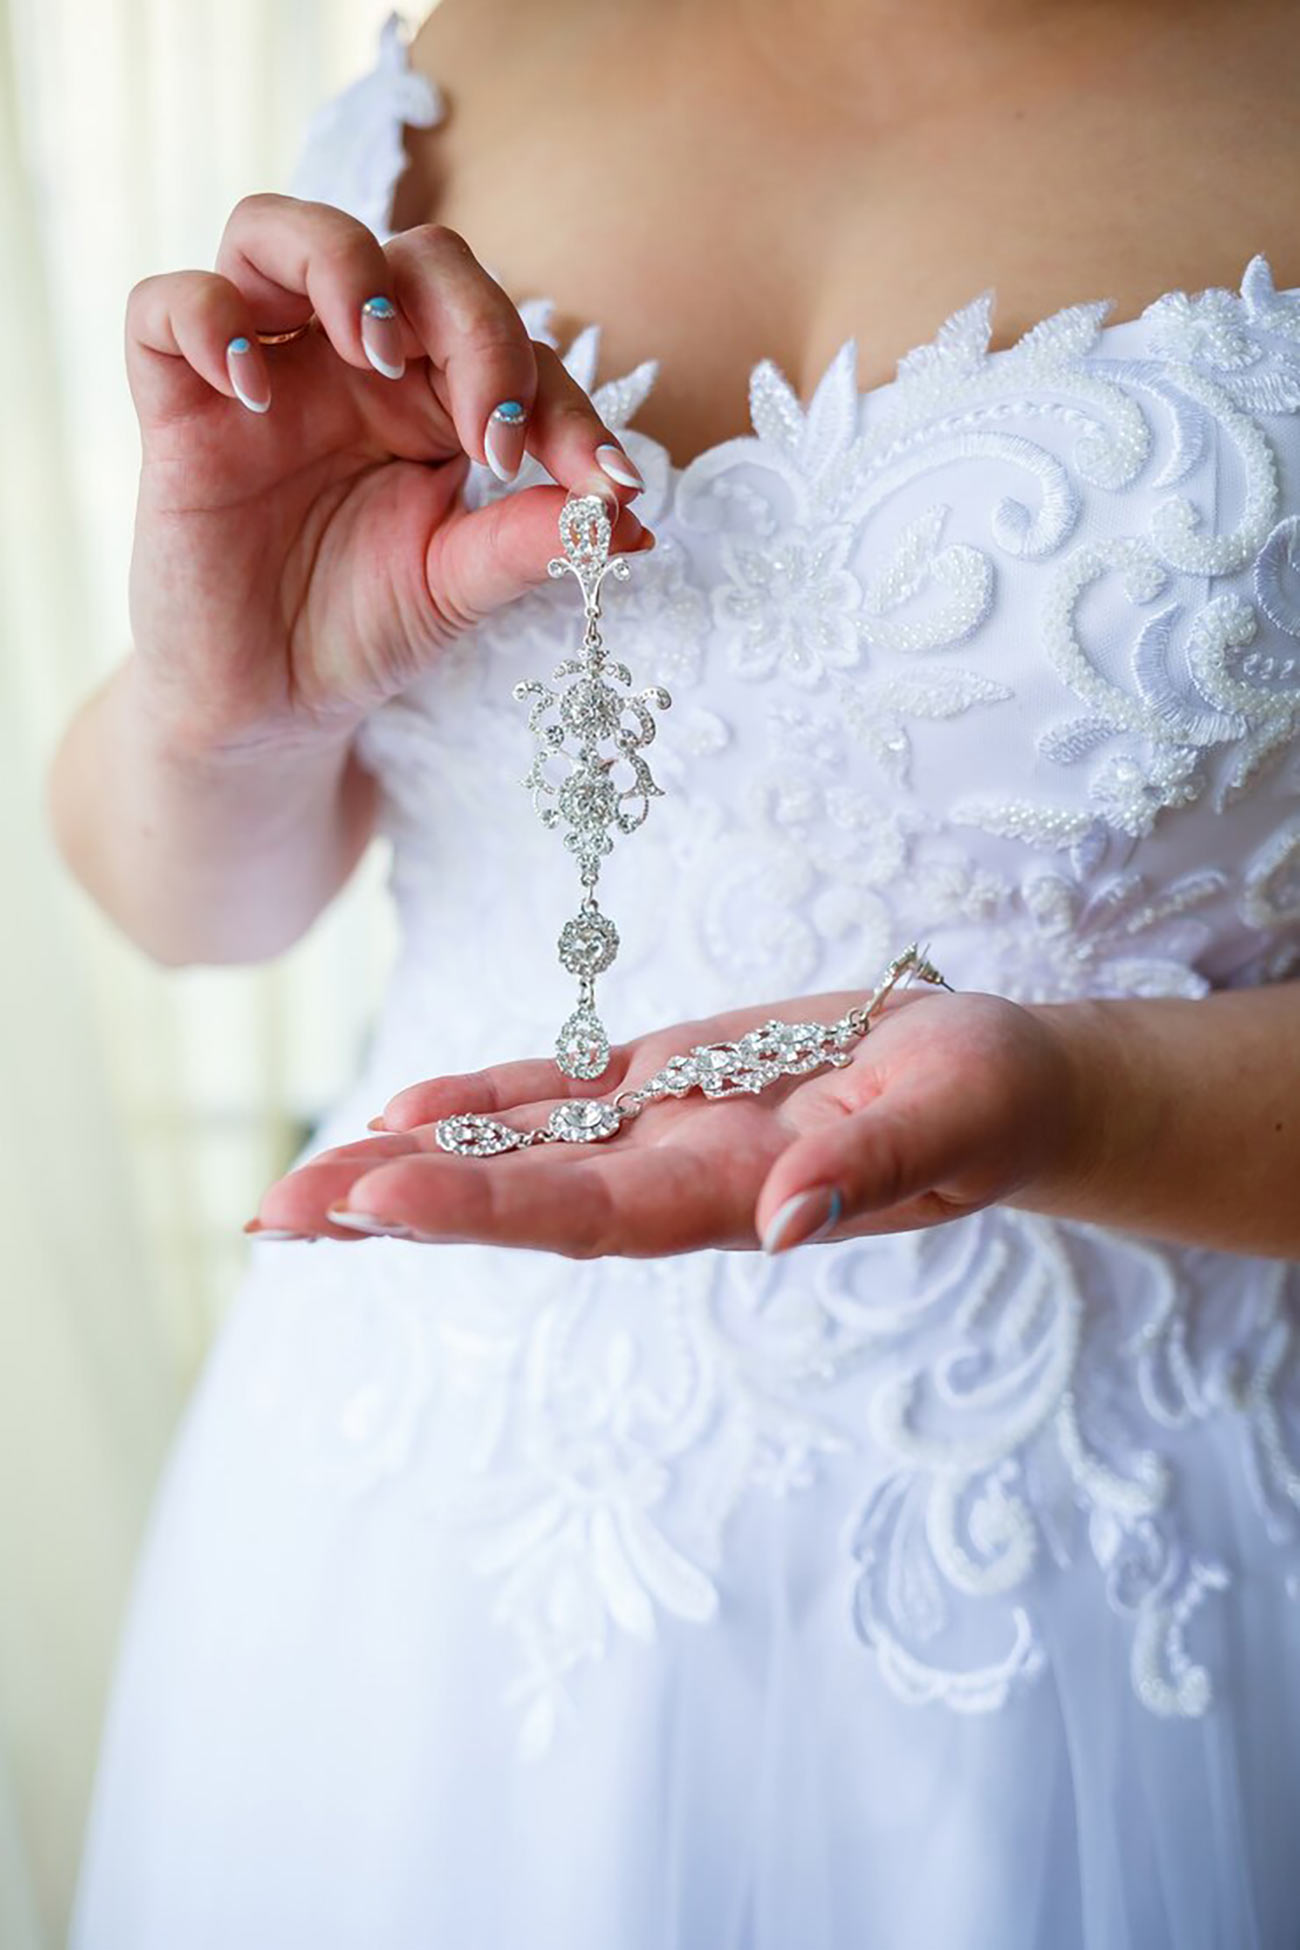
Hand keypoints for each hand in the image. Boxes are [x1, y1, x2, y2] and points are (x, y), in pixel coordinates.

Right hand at [125, 195, 649, 759]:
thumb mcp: (460, 588)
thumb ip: (531, 539)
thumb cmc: (364, 629)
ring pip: (275, 231)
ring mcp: (263, 373)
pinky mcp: (175, 406)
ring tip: (379, 351)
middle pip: (415, 259)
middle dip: (477, 325)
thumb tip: (628, 516)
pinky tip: (252, 390)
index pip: (508, 344)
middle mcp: (350, 364)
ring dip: (342, 266)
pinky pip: (166, 308)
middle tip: (497, 435)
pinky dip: (207, 320)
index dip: (565, 403)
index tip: (605, 485)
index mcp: (434, 396)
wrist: (269, 705)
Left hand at [247, 985, 1093, 1256]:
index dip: (483, 1208)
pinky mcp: (670, 1081)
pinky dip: (481, 1099)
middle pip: (519, 1198)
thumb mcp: (956, 1118)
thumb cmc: (991, 1103)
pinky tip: (403, 1107)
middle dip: (397, 1207)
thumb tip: (784, 1222)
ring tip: (297, 1185)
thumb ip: (876, 1169)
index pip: (591, 1212)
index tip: (379, 1202)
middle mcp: (677, 1179)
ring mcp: (665, 1132)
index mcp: (737, 1196)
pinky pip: (561, 1094)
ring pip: (518, 1150)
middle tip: (277, 1215)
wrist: (997, 1087)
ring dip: (406, 1166)